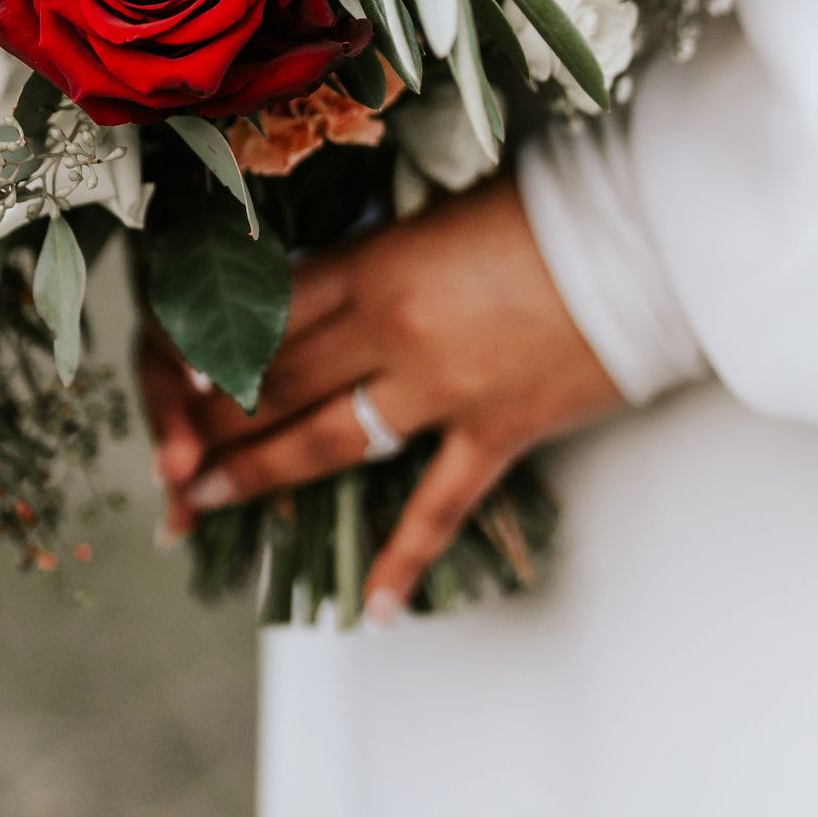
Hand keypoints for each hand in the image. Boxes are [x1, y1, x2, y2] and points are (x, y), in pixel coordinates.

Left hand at [138, 178, 624, 621]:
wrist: (654, 237)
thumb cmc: (556, 206)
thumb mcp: (446, 214)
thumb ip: (384, 256)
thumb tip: (332, 287)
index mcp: (376, 263)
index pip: (265, 315)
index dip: (207, 350)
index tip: (163, 378)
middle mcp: (393, 329)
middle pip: (277, 382)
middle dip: (208, 424)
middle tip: (163, 460)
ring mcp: (443, 388)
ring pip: (329, 442)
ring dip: (260, 474)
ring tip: (207, 502)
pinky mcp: (498, 431)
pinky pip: (435, 508)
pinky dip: (401, 563)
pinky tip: (370, 610)